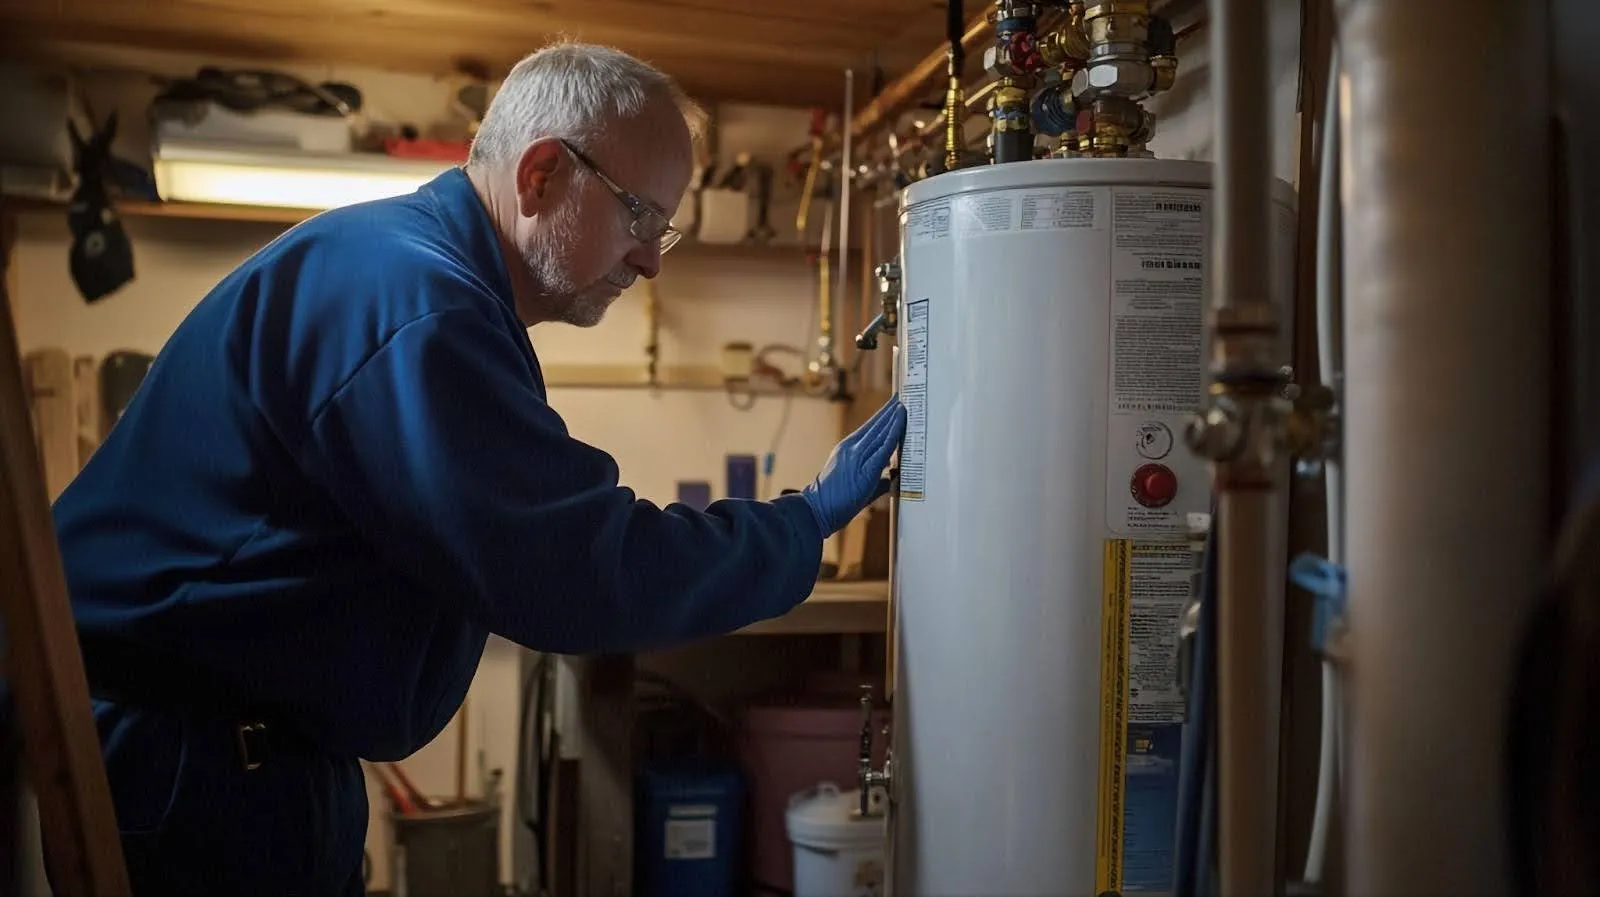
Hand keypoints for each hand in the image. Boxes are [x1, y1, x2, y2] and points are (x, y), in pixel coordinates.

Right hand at [802, 395, 906, 535]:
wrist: (817, 509)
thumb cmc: (835, 500)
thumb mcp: (855, 482)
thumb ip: (878, 478)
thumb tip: (893, 475)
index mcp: (847, 449)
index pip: (869, 428)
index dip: (882, 416)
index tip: (893, 405)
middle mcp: (851, 448)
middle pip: (875, 425)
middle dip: (889, 411)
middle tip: (901, 397)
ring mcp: (857, 456)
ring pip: (880, 432)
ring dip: (893, 418)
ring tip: (903, 405)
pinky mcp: (865, 468)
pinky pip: (883, 447)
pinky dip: (893, 433)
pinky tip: (900, 423)